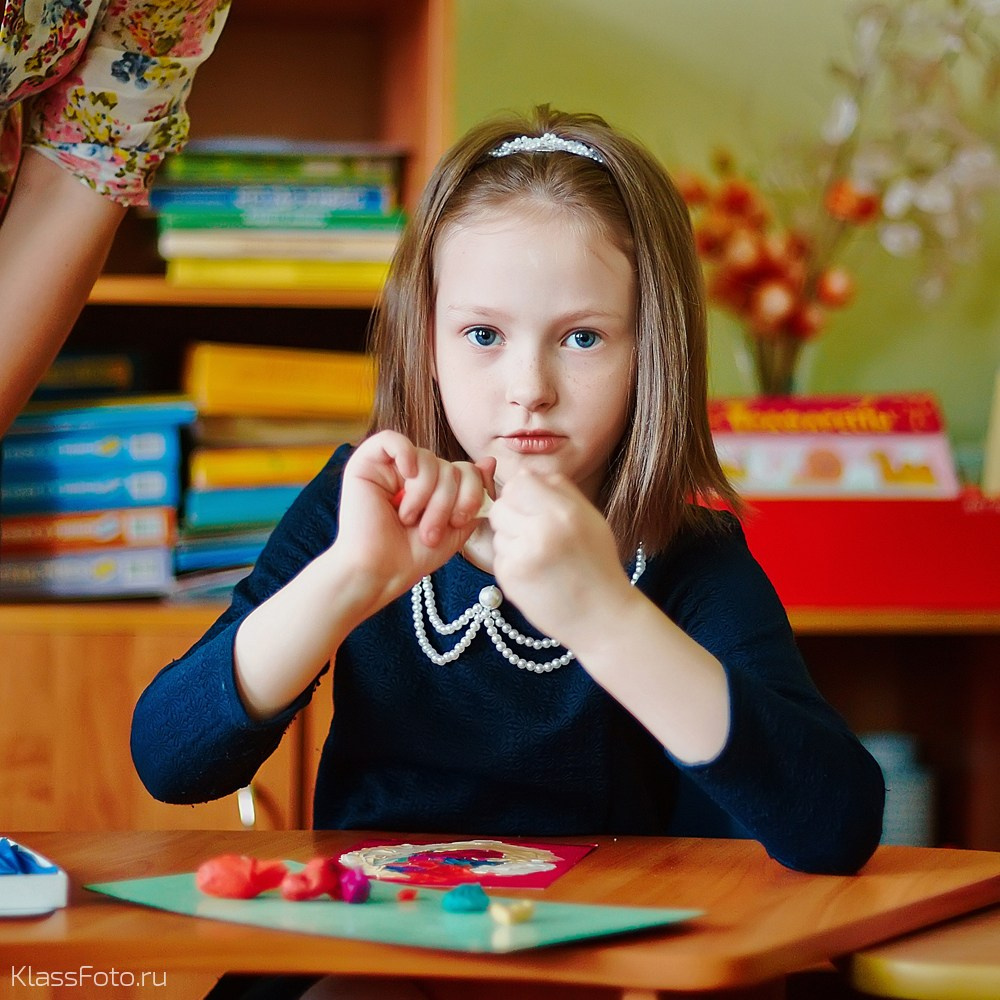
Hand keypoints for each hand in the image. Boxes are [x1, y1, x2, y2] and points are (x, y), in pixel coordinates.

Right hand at [333, 431, 494, 611]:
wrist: (379, 573)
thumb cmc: (414, 556)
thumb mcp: (458, 528)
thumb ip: (476, 496)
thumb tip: (489, 461)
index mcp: (434, 487)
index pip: (466, 470)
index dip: (470, 492)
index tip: (458, 521)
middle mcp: (412, 474)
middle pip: (448, 465)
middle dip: (446, 501)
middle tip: (430, 532)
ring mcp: (388, 468)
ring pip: (427, 457)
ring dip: (425, 494)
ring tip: (409, 520)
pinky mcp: (365, 464)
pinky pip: (391, 439)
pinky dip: (405, 453)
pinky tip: (406, 474)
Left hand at [487, 470, 635, 646]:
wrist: (603, 617)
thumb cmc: (598, 566)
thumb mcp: (591, 519)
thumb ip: (560, 492)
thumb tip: (527, 474)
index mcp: (565, 511)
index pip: (520, 482)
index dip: (522, 493)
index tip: (532, 507)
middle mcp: (543, 530)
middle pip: (502, 505)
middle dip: (512, 516)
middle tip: (533, 534)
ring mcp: (524, 555)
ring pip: (497, 532)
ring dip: (512, 540)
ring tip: (539, 557)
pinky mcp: (510, 578)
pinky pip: (499, 557)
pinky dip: (512, 563)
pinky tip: (535, 574)